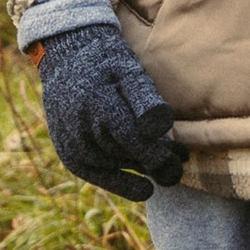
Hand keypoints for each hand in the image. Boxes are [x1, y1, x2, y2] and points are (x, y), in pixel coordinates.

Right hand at [36, 21, 187, 198]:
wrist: (65, 60)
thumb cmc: (105, 62)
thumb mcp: (128, 70)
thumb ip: (144, 98)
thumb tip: (161, 127)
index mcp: (97, 104)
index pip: (131, 137)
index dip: (157, 152)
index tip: (182, 158)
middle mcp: (81, 129)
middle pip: (127, 153)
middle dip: (157, 160)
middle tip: (183, 162)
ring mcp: (71, 144)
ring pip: (115, 165)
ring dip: (143, 169)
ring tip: (172, 167)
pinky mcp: (68, 153)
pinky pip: (96, 175)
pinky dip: (120, 182)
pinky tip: (145, 190)